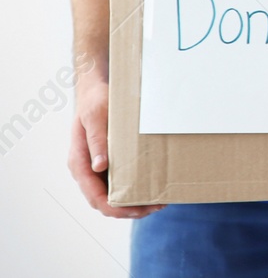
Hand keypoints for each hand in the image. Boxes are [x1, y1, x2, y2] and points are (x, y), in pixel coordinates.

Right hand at [67, 68, 161, 218]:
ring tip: (158, 201)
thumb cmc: (96, 100)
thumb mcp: (96, 116)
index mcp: (79, 163)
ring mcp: (96, 166)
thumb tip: (99, 167)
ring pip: (112, 194)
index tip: (139, 209)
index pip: (95, 197)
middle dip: (129, 209)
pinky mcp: (108, 161)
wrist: (97, 87)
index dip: (116, 208)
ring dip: (133, 202)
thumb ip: (97, 140)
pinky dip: (134, 188)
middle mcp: (86, 169)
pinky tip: (152, 186)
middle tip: (157, 206)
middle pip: (105, 201)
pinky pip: (118, 182)